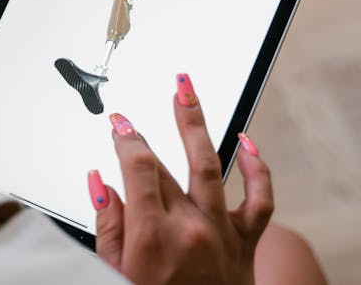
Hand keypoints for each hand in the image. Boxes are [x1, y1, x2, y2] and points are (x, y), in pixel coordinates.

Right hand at [87, 73, 273, 284]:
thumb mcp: (114, 273)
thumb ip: (108, 224)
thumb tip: (100, 182)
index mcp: (152, 235)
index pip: (138, 167)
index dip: (125, 139)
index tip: (118, 125)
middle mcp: (189, 228)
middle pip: (166, 165)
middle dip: (145, 134)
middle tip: (134, 113)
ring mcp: (221, 232)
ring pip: (211, 165)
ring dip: (196, 124)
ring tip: (186, 93)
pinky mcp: (245, 242)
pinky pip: (260, 200)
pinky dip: (258, 169)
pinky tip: (247, 143)